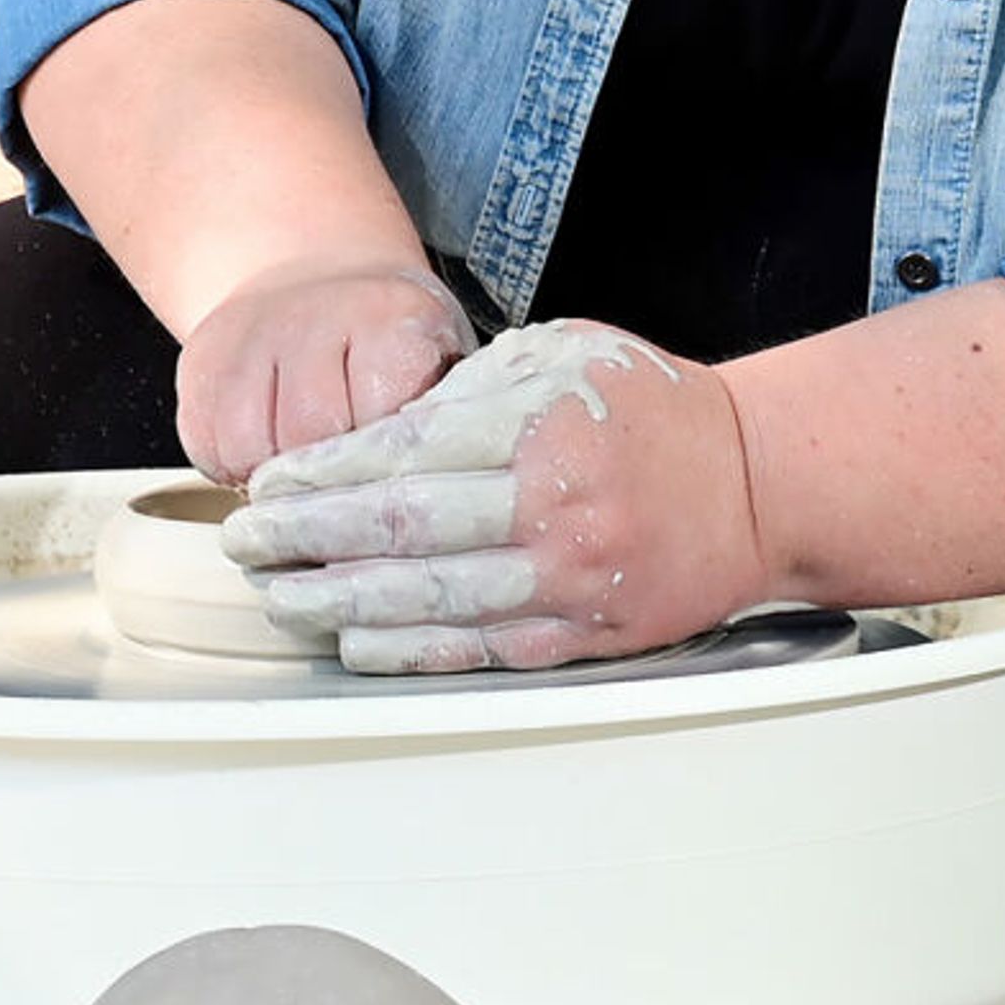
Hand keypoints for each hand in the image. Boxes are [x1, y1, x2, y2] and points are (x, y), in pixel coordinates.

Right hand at [173, 255, 473, 487]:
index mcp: (391, 317)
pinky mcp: (201, 356)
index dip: (382, 462)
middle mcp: (317, 314)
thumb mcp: (435, 360)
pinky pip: (205, 444)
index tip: (390, 478)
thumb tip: (424, 490)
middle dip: (327, 476)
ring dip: (273, 480)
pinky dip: (230, 468)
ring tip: (301, 470)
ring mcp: (252, 334)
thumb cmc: (388, 339)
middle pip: (310, 436)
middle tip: (342, 483)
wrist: (315, 274)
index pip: (382, 418)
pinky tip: (263, 453)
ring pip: (249, 448)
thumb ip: (434, 416)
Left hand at [220, 319, 773, 672]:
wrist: (757, 481)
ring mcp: (568, 576)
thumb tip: (379, 430)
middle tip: (248, 545)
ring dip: (338, 604)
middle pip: (397, 532)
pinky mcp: (586, 633)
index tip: (269, 486)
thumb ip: (474, 386)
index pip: (400, 453)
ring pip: (428, 601)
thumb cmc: (653, 409)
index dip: (320, 475)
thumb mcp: (564, 355)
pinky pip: (477, 648)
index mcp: (540, 422)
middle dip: (305, 541)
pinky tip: (356, 641)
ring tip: (281, 598)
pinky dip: (407, 649)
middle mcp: (551, 503)